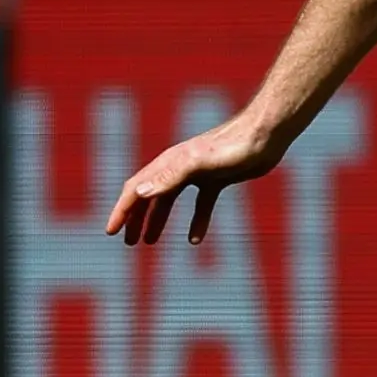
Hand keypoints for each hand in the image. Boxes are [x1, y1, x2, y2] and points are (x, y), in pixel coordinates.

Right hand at [105, 114, 283, 245]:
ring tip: (150, 242)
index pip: (135, 189)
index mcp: (169, 164)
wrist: (266, 134)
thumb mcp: (200, 163)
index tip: (110, 232)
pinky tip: (195, 239)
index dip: (121, 211)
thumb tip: (139, 193)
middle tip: (127, 243)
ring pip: (170, 200)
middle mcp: (179, 167)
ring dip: (158, 220)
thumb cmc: (235, 146)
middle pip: (148, 196)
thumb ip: (170, 176)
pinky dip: (196, 221)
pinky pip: (201, 204)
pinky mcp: (218, 179)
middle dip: (135, 219)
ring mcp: (198, 173)